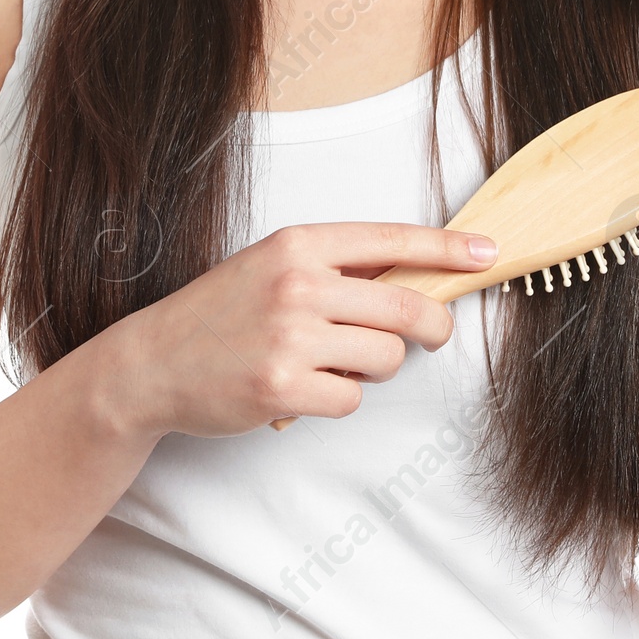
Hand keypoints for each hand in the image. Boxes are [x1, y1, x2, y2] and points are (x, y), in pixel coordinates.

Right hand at [112, 223, 498, 437]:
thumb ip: (336, 268)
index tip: (486, 252)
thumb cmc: (220, 313)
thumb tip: (414, 274)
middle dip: (432, 326)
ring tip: (331, 363)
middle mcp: (298, 283)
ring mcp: (290, 337)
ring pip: (386, 356)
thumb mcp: (273, 266)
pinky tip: (302, 390)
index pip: (392, 240)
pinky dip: (338, 399)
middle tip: (434, 335)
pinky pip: (352, 398)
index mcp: (300, 244)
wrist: (152, 363)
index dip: (447, 248)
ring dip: (373, 367)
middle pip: (406, 306)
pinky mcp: (283, 388)